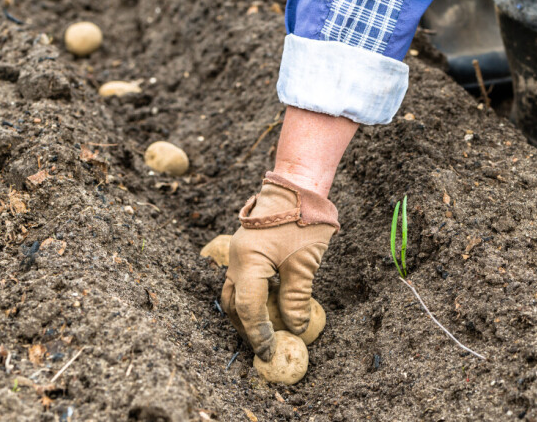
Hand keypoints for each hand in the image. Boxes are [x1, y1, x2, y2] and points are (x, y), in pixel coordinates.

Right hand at [221, 172, 337, 360]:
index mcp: (247, 263)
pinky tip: (269, 304)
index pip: (247, 308)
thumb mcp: (304, 263)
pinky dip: (253, 295)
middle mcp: (236, 259)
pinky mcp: (248, 248)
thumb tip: (295, 329)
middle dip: (246, 327)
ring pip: (235, 291)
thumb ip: (296, 298)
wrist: (298, 184)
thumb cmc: (303, 220)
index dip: (258, 333)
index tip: (269, 352)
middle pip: (233, 303)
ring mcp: (239, 252)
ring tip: (265, 330)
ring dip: (247, 312)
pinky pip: (243, 278)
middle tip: (263, 346)